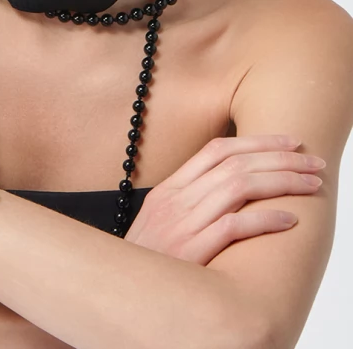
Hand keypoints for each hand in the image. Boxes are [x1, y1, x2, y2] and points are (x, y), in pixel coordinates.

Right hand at [124, 134, 325, 264]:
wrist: (122, 294)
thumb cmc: (149, 263)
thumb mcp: (162, 222)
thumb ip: (191, 202)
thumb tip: (234, 189)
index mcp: (169, 189)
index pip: (217, 150)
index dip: (257, 141)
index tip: (289, 142)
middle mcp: (175, 200)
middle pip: (235, 163)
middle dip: (280, 158)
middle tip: (312, 161)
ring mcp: (181, 224)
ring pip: (238, 187)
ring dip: (281, 182)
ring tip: (310, 185)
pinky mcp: (190, 252)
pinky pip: (233, 226)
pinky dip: (264, 219)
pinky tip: (289, 219)